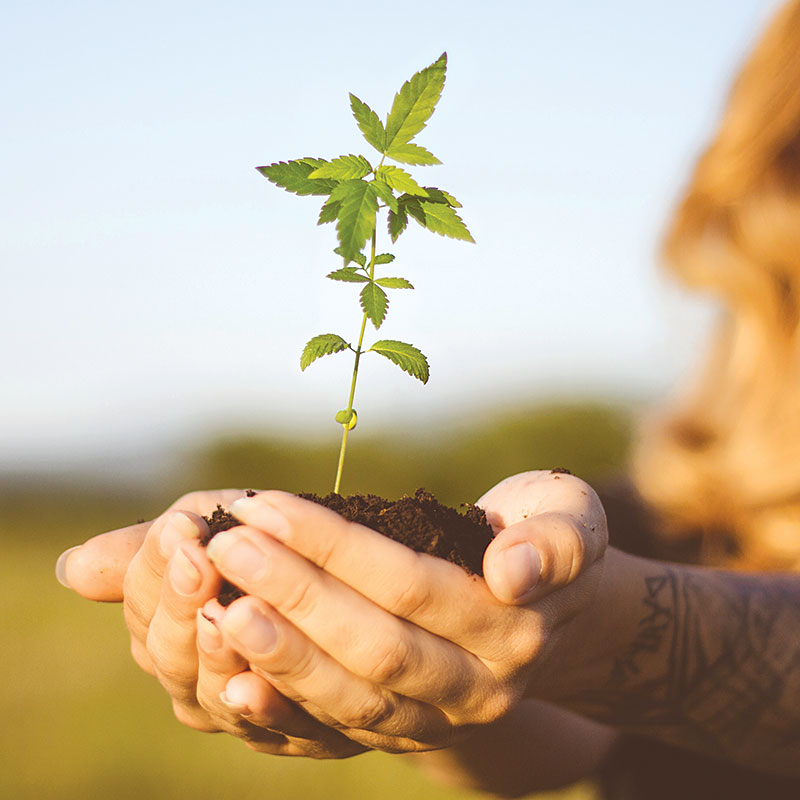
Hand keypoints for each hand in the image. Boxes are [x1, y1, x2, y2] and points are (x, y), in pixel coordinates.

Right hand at [57, 489, 366, 756]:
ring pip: (213, 693)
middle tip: (201, 556)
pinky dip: (262, 708)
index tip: (182, 526)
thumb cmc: (276, 544)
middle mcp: (197, 677)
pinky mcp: (303, 730)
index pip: (143, 602)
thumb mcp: (220, 526)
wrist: (355, 582)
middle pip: (169, 653)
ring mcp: (245, 708)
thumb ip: (154, 551)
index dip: (155, 566)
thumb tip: (72, 568)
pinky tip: (255, 685)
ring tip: (226, 611)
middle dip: (182, 601)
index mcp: (169, 626)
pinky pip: (278, 729)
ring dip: (216, 652)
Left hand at [204, 470, 606, 752]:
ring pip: (351, 700)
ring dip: (279, 654)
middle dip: (293, 595)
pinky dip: (284, 710)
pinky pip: (340, 732)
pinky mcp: (404, 733)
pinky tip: (230, 684)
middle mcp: (477, 688)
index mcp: (513, 629)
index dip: (335, 547)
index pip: (410, 585)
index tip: (266, 505)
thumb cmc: (547, 539)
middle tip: (226, 548)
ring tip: (216, 606)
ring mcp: (439, 720)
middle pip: (373, 647)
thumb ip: (558, 540)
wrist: (553, 616)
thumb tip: (513, 571)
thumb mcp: (572, 520)